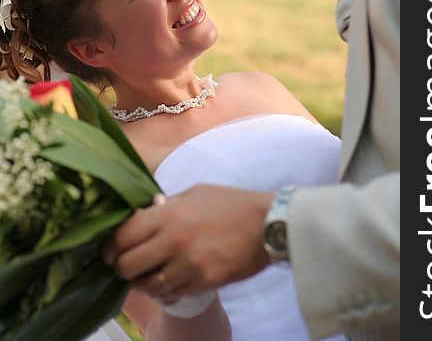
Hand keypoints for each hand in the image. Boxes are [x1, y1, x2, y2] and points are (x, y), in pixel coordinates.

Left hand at [102, 184, 273, 297]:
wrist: (267, 224)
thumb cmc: (231, 203)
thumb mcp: (195, 192)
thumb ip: (168, 205)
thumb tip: (145, 213)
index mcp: (168, 215)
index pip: (122, 236)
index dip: (110, 246)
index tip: (109, 250)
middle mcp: (173, 241)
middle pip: (126, 265)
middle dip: (121, 266)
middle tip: (125, 264)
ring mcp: (187, 265)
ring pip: (146, 285)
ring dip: (142, 282)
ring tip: (146, 274)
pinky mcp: (202, 282)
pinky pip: (171, 292)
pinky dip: (165, 289)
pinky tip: (169, 280)